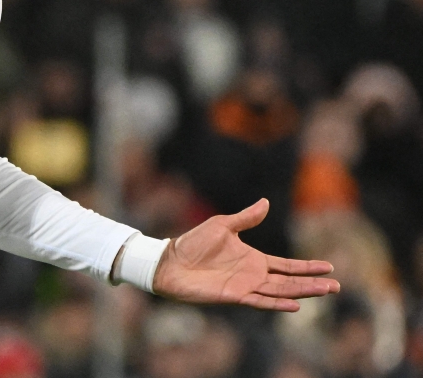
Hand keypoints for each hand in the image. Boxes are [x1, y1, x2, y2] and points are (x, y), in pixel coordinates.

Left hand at [152, 199, 339, 311]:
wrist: (170, 262)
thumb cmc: (193, 243)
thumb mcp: (223, 225)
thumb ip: (246, 218)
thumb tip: (266, 202)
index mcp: (253, 259)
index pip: (287, 265)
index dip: (307, 266)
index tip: (329, 267)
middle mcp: (254, 275)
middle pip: (290, 281)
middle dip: (313, 283)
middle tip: (337, 286)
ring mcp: (246, 287)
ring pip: (281, 291)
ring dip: (303, 292)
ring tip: (325, 292)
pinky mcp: (234, 295)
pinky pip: (260, 301)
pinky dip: (277, 304)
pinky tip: (295, 305)